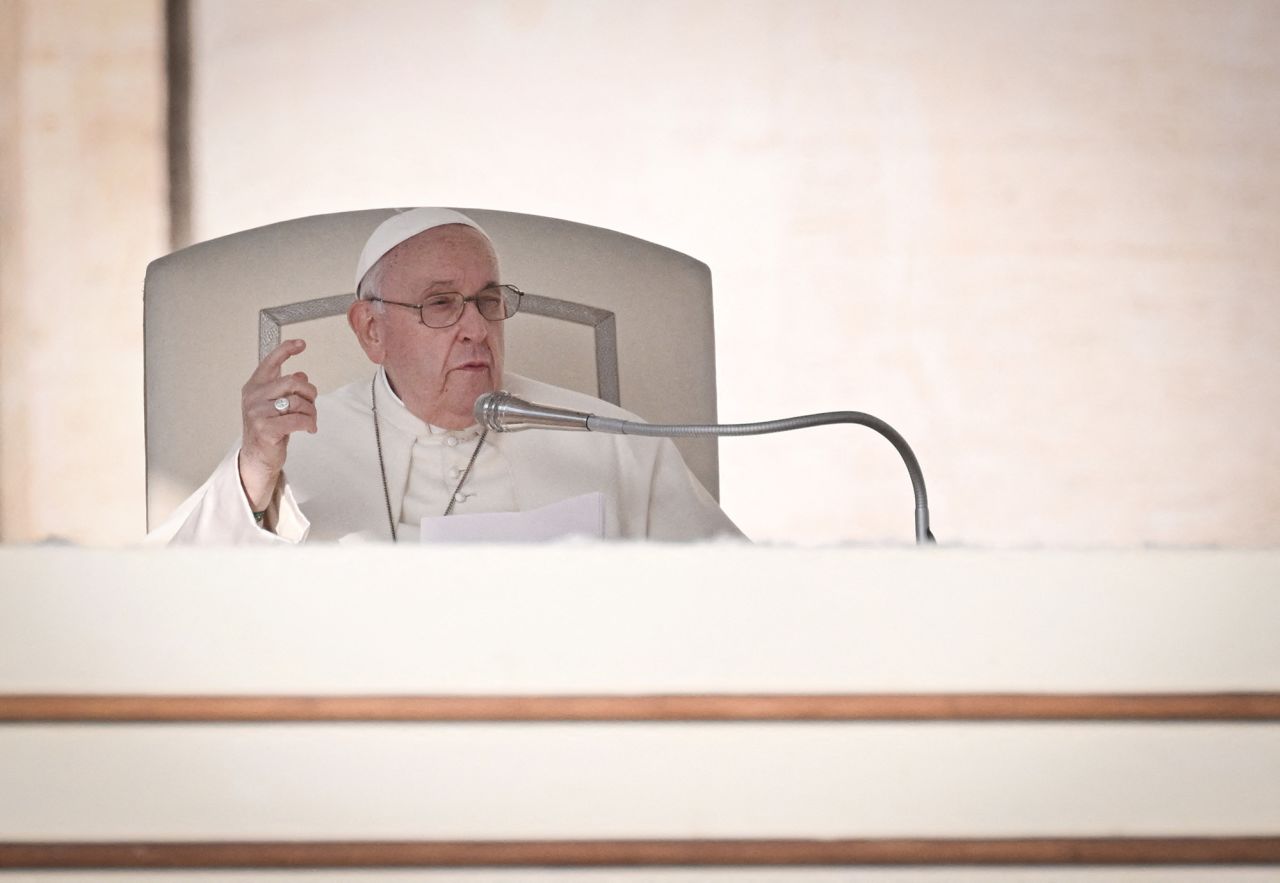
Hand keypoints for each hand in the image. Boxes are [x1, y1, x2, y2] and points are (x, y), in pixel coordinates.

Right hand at [238, 339, 317, 510]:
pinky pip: (299, 419)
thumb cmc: (268, 431)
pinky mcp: (266, 428)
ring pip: (298, 401)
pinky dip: (310, 423)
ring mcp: (258, 412)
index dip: (286, 349)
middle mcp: (253, 397)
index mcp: (254, 387)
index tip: (301, 344)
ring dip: (311, 411)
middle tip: (312, 403)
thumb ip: (285, 390)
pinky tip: (309, 428)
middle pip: (293, 382)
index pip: (270, 362)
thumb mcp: (276, 406)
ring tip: (311, 420)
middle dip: (309, 392)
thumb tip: (301, 374)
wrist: (258, 459)